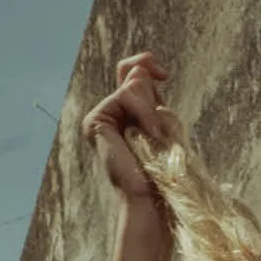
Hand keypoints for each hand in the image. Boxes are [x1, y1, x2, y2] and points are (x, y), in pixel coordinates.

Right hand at [81, 51, 175, 204]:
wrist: (152, 197)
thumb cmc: (163, 168)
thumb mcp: (162, 123)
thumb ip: (151, 95)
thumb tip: (143, 68)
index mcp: (125, 112)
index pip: (131, 69)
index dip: (146, 62)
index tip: (165, 75)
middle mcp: (109, 111)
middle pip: (133, 72)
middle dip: (154, 98)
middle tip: (157, 132)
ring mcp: (100, 116)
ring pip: (134, 82)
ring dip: (152, 110)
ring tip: (153, 138)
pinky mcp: (95, 121)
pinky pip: (126, 94)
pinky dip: (144, 112)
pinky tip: (148, 135)